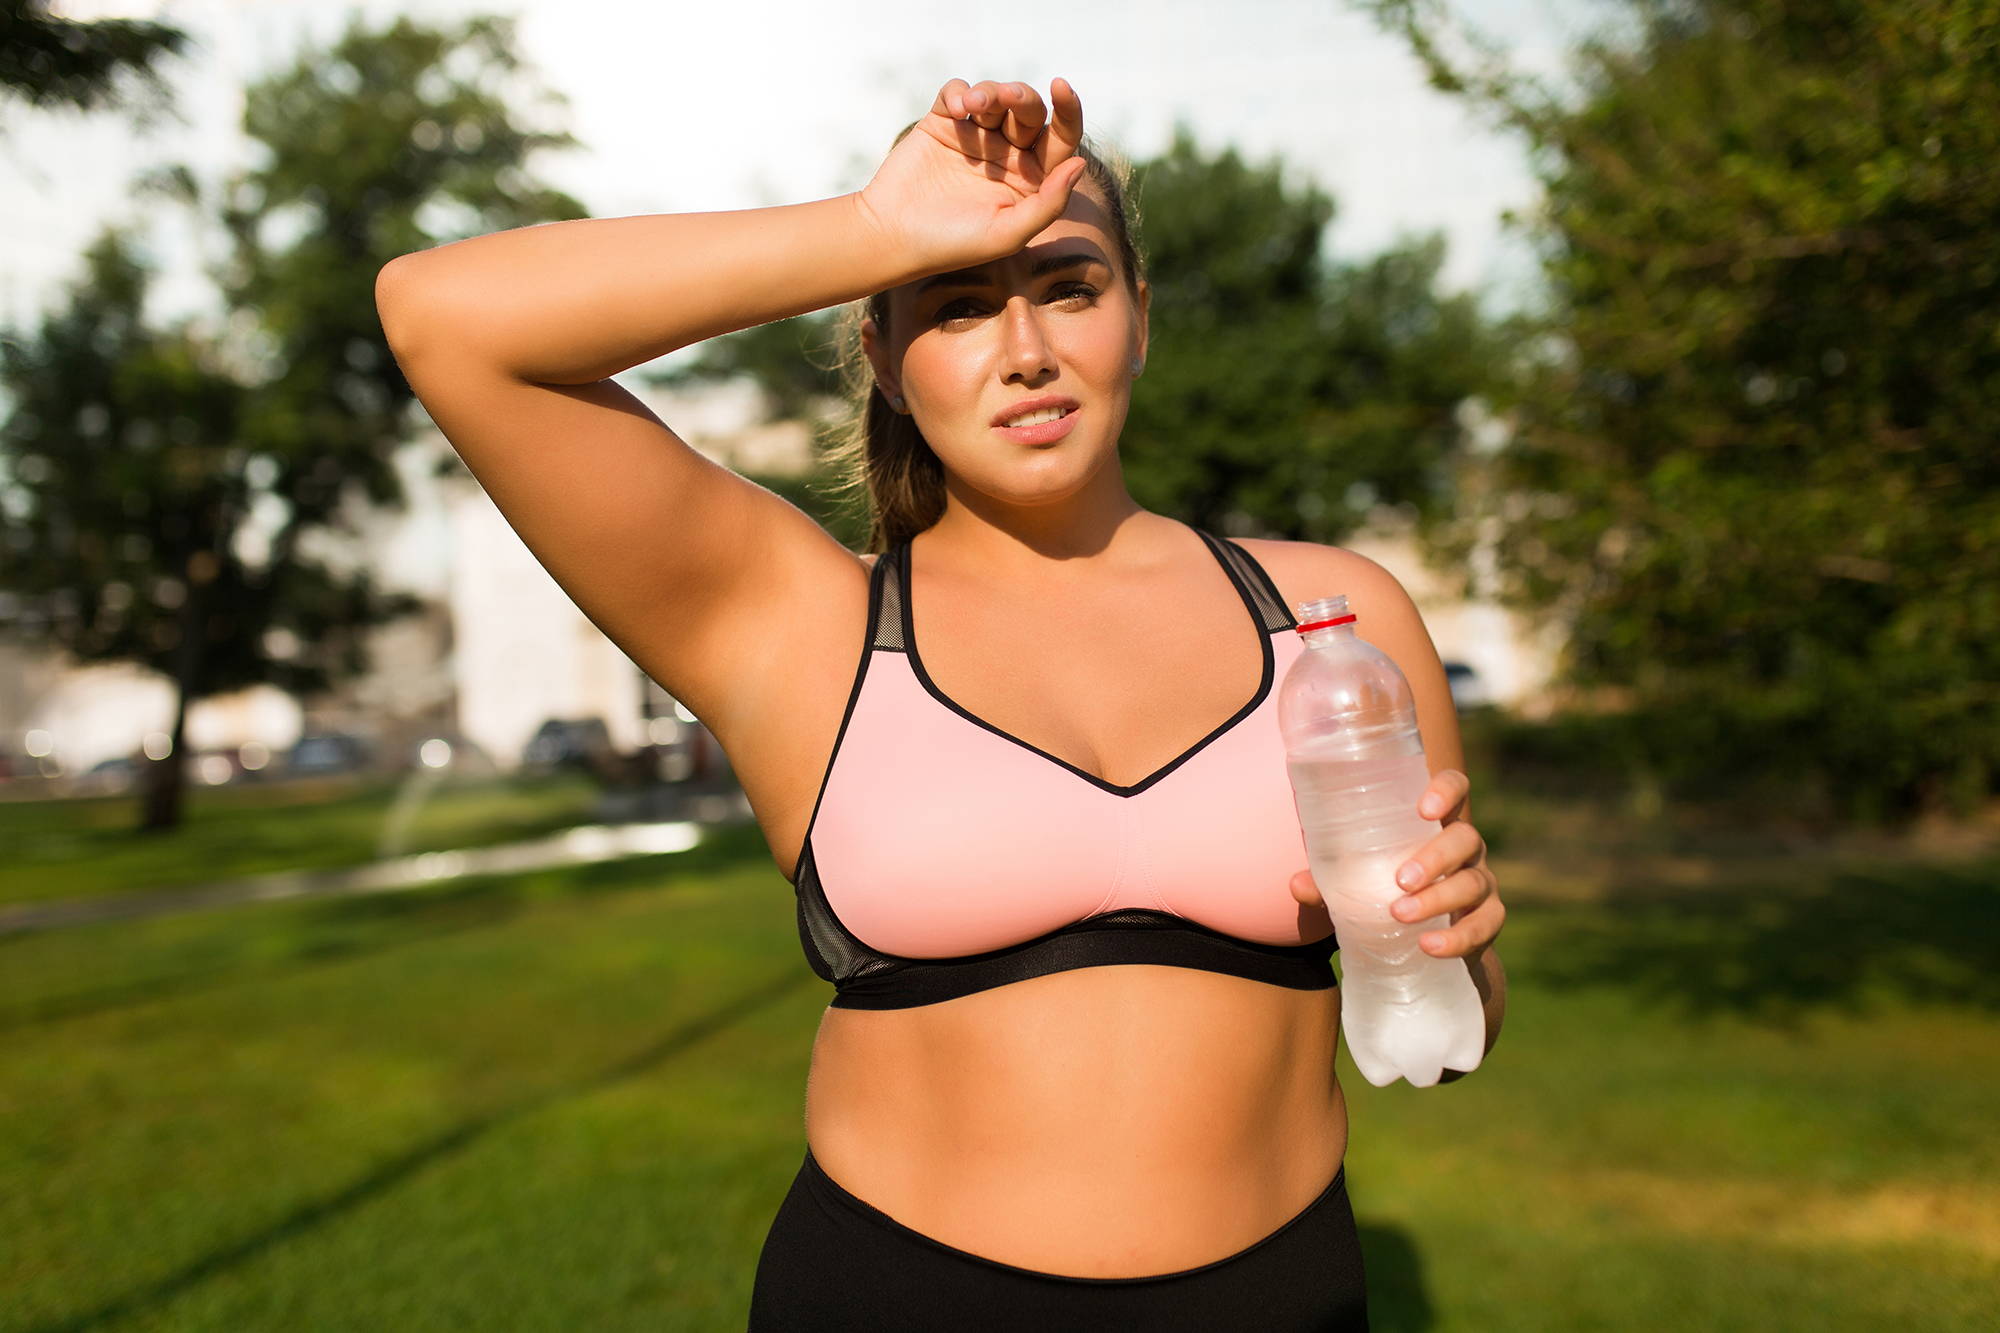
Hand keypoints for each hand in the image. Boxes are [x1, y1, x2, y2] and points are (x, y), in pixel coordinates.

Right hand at [854, 77, 1088, 277]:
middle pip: (1028, 111)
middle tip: (1006, 97)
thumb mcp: (1008, 233)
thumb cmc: (953, 244)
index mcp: (1031, 179)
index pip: (1060, 139)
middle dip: (1021, 98)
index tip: (1061, 87)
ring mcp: (975, 138)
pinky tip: (957, 109)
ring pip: (995, 97)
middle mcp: (1007, 155)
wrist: (892, 238)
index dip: (1068, 111)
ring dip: (990, 93)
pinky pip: (958, 93)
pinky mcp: (943, 124)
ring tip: (973, 107)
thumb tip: (1080, 163)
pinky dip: (960, 92)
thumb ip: (1049, 204)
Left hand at [1288, 767, 1505, 960]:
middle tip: (1400, 880)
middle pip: (1465, 838)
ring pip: (1473, 883)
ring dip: (1438, 899)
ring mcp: (1481, 882)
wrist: (1423, 941)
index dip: (1447, 790)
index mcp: (1435, 824)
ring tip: (1401, 914)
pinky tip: (1429, 946)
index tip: (1423, 808)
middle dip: (1435, 858)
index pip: (1456, 788)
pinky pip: (1484, 926)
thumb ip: (1327, 880)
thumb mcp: (1357, 881)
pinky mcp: (1487, 920)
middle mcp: (1465, 848)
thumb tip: (1296, 885)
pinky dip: (1457, 938)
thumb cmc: (1386, 891)